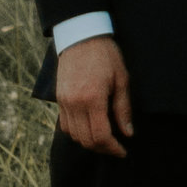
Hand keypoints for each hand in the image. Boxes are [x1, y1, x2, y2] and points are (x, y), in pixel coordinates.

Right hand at [54, 35, 133, 155]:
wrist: (81, 35)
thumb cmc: (105, 55)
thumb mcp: (121, 78)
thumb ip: (123, 108)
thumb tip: (128, 133)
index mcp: (93, 98)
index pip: (101, 136)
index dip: (113, 148)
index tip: (123, 151)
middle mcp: (75, 103)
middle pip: (86, 140)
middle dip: (103, 149)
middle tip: (116, 147)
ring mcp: (64, 102)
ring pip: (74, 135)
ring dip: (89, 142)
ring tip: (105, 139)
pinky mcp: (59, 99)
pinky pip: (65, 125)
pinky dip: (77, 133)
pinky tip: (89, 127)